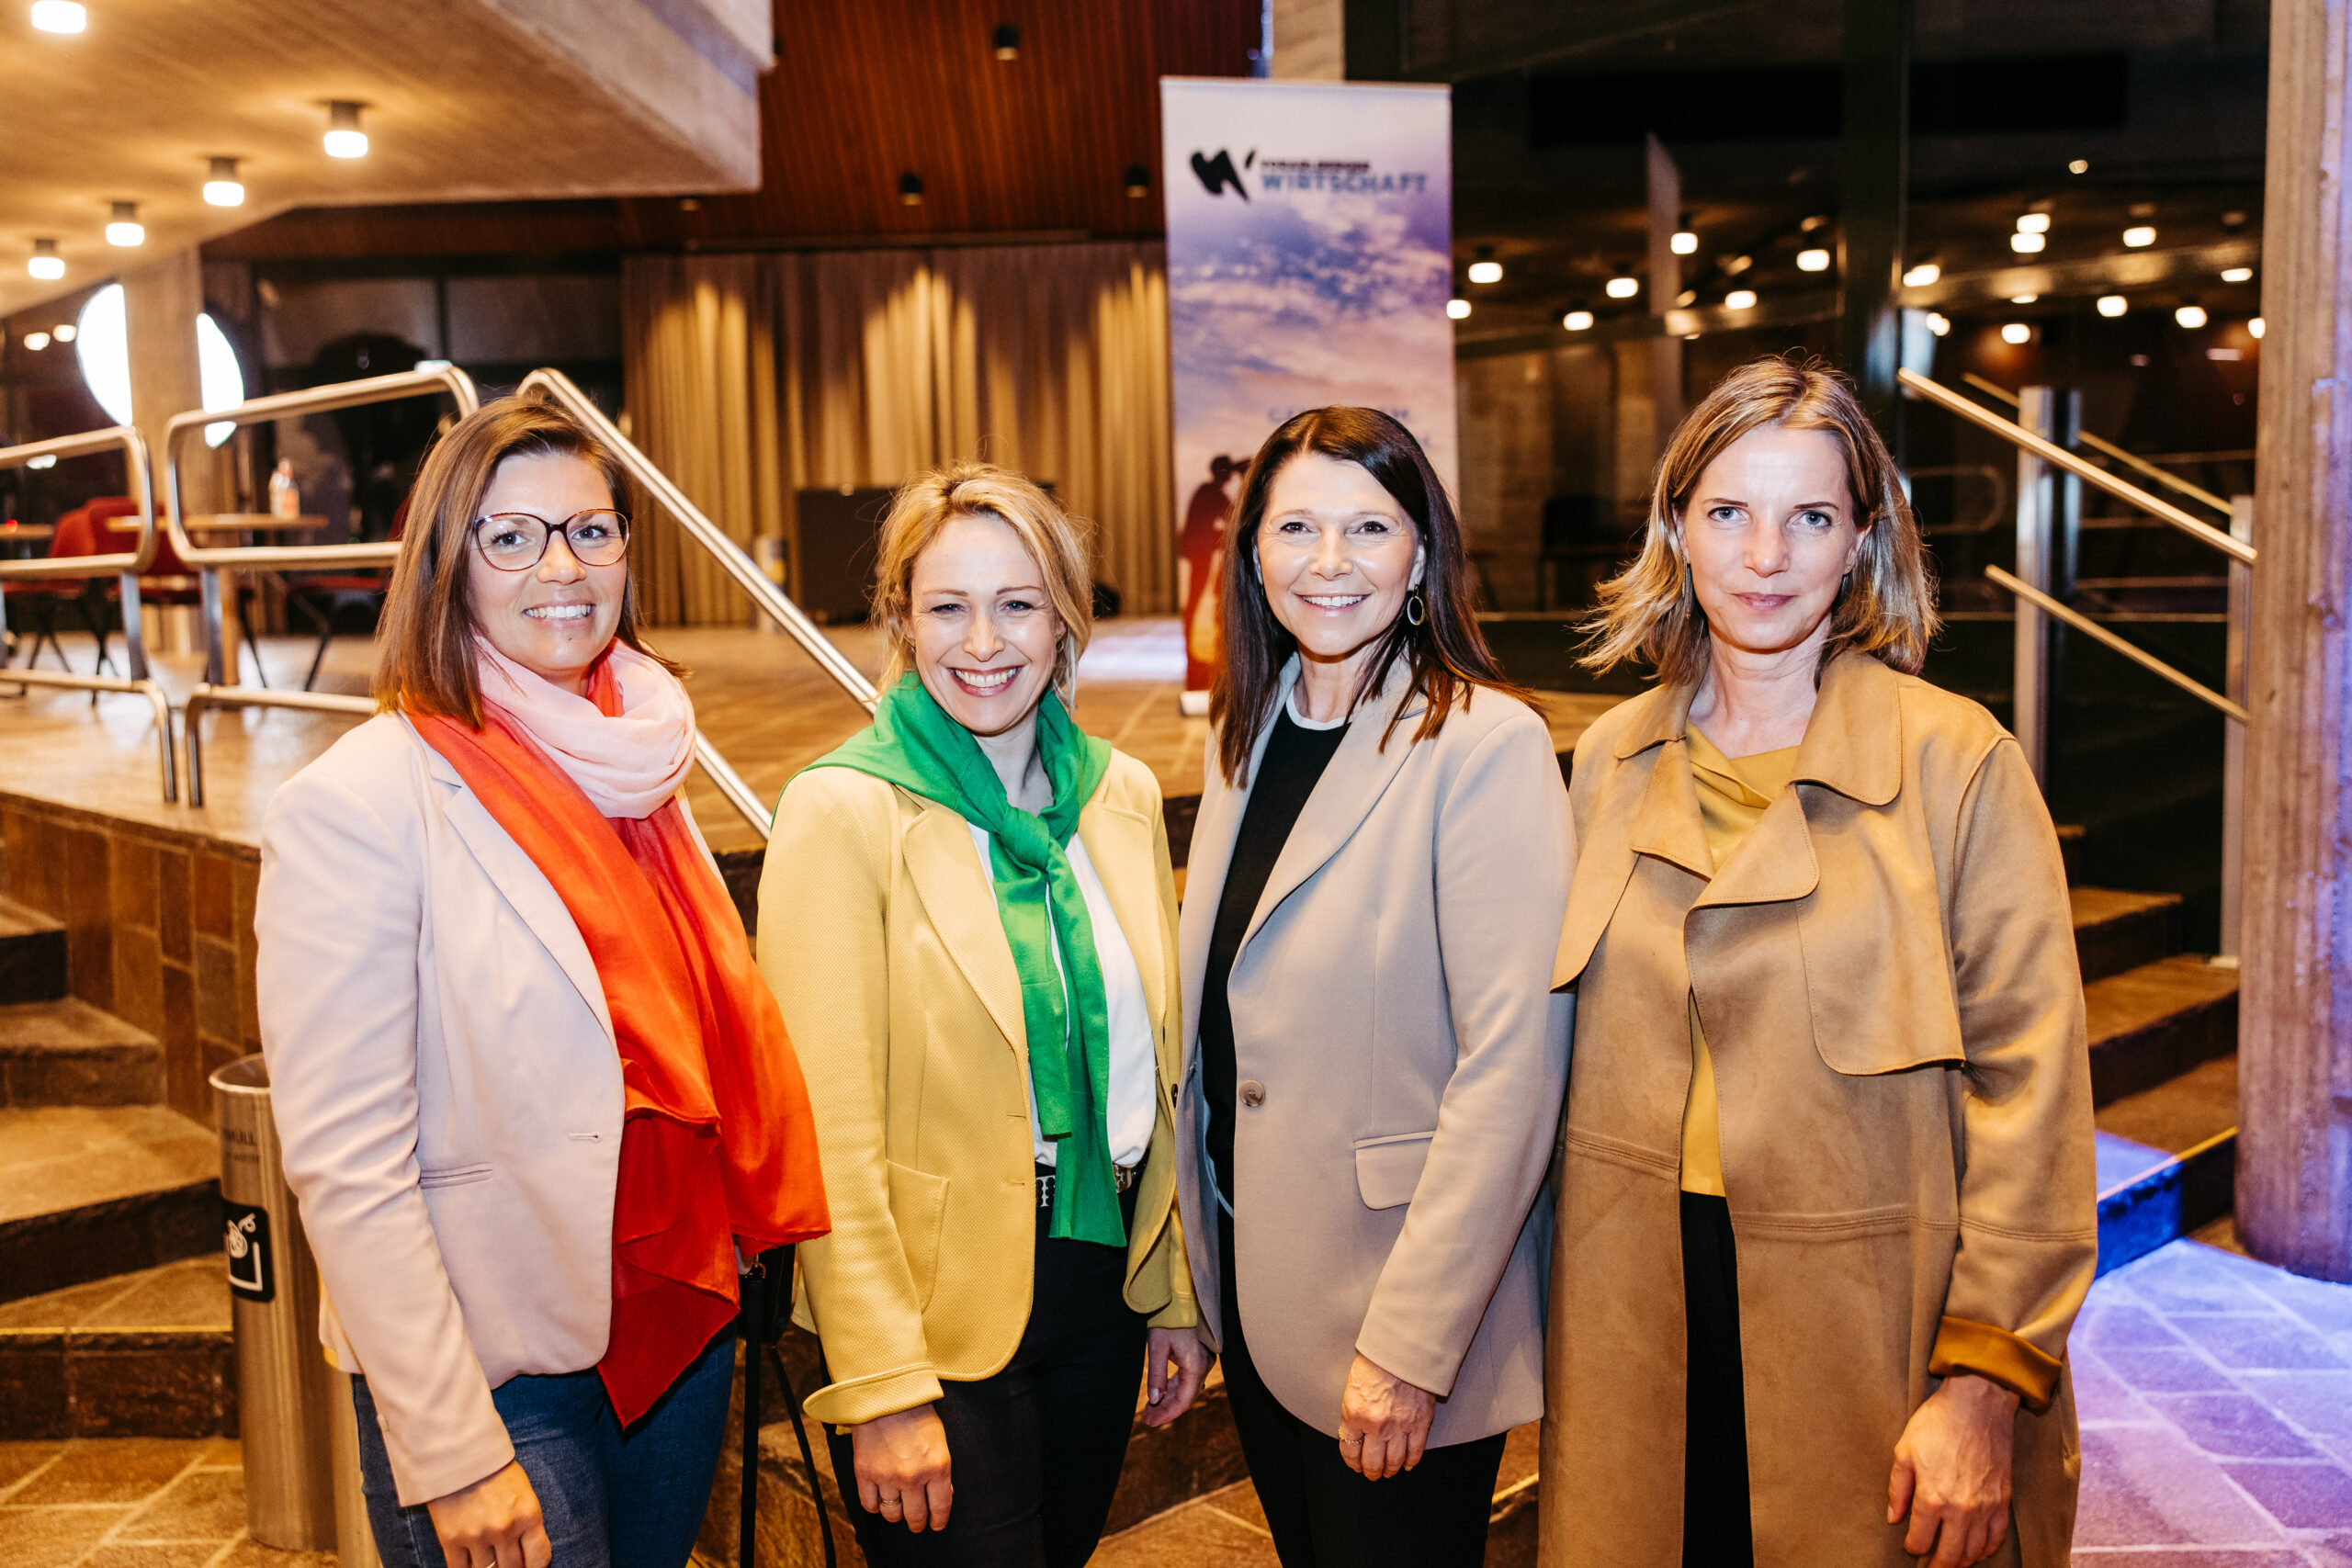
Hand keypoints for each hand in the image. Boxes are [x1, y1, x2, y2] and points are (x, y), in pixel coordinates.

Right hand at [425, 1460, 548, 1567]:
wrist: (457, 1454)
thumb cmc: (494, 1471)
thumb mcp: (522, 1492)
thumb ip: (526, 1523)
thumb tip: (525, 1554)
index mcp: (528, 1515)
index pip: (539, 1559)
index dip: (534, 1567)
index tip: (528, 1566)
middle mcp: (505, 1529)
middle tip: (506, 1562)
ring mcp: (477, 1536)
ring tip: (487, 1559)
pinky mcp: (451, 1539)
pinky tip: (468, 1563)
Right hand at [849, 1404, 952, 1532]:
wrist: (886, 1395)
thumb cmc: (916, 1414)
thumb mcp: (939, 1440)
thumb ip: (940, 1470)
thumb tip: (942, 1495)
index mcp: (937, 1467)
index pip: (940, 1507)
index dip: (938, 1520)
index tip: (936, 1525)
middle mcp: (912, 1477)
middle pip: (915, 1516)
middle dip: (917, 1523)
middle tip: (917, 1523)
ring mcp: (887, 1477)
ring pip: (891, 1514)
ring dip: (896, 1515)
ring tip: (898, 1510)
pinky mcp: (864, 1473)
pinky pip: (869, 1504)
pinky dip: (874, 1506)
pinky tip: (879, 1500)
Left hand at [1143, 1326, 1212, 1427]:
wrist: (1178, 1299)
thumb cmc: (1167, 1320)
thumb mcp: (1156, 1347)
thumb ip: (1156, 1375)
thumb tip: (1154, 1401)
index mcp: (1195, 1366)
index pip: (1183, 1400)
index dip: (1167, 1414)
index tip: (1151, 1422)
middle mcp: (1203, 1366)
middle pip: (1185, 1397)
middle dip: (1166, 1409)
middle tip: (1147, 1418)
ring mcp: (1203, 1362)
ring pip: (1186, 1389)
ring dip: (1169, 1399)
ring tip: (1150, 1408)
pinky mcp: (1199, 1357)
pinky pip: (1187, 1379)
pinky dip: (1173, 1388)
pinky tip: (1161, 1394)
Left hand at [1337, 1352, 1434, 1479]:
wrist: (1401, 1349)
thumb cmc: (1374, 1363)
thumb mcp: (1352, 1389)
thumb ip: (1352, 1415)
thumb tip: (1353, 1435)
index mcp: (1354, 1415)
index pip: (1350, 1450)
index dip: (1352, 1463)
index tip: (1355, 1465)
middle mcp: (1376, 1425)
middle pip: (1372, 1462)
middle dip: (1371, 1472)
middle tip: (1371, 1474)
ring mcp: (1400, 1426)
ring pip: (1394, 1461)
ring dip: (1390, 1470)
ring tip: (1388, 1472)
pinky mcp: (1420, 1423)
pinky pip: (1416, 1451)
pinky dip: (1411, 1462)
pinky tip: (1407, 1464)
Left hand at [1888, 1374, 2020, 1566]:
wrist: (1978, 1405)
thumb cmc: (1937, 1423)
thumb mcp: (1904, 1451)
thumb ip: (1897, 1489)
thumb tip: (1894, 1517)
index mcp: (1931, 1498)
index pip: (1920, 1541)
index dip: (1913, 1547)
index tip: (1910, 1545)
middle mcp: (1960, 1510)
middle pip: (1950, 1556)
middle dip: (1937, 1565)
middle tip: (1930, 1566)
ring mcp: (1984, 1508)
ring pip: (1974, 1552)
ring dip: (1961, 1561)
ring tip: (1951, 1560)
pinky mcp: (2002, 1501)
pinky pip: (1996, 1538)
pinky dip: (1987, 1549)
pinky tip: (1977, 1549)